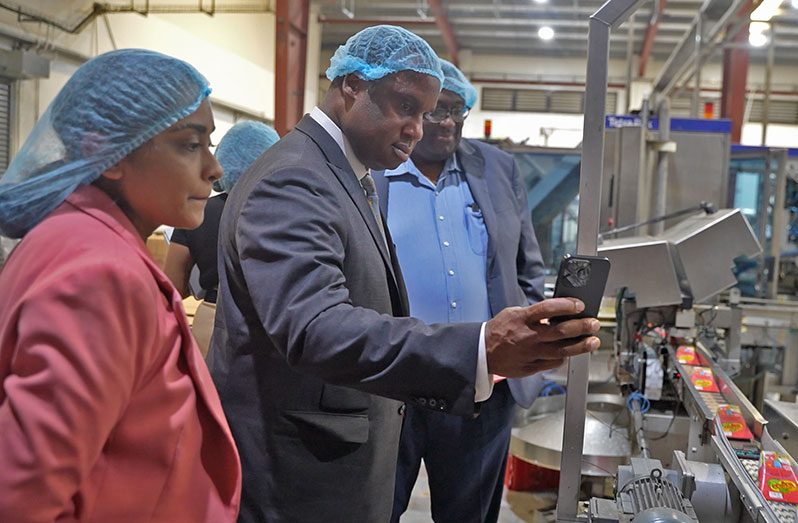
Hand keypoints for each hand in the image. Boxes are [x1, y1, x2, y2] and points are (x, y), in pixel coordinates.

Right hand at [484, 298, 600, 377]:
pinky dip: (564, 357)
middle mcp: (528, 336)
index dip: (567, 306)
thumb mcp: (513, 313)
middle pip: (561, 331)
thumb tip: (558, 311)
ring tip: (593, 341)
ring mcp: (530, 353)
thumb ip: (534, 313)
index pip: (548, 309)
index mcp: (522, 319)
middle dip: (582, 326)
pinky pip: (553, 363)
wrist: (482, 352)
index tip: (579, 305)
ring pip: (562, 350)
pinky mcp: (531, 367)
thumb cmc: (499, 330)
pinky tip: (571, 352)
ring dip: (581, 345)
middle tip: (593, 324)